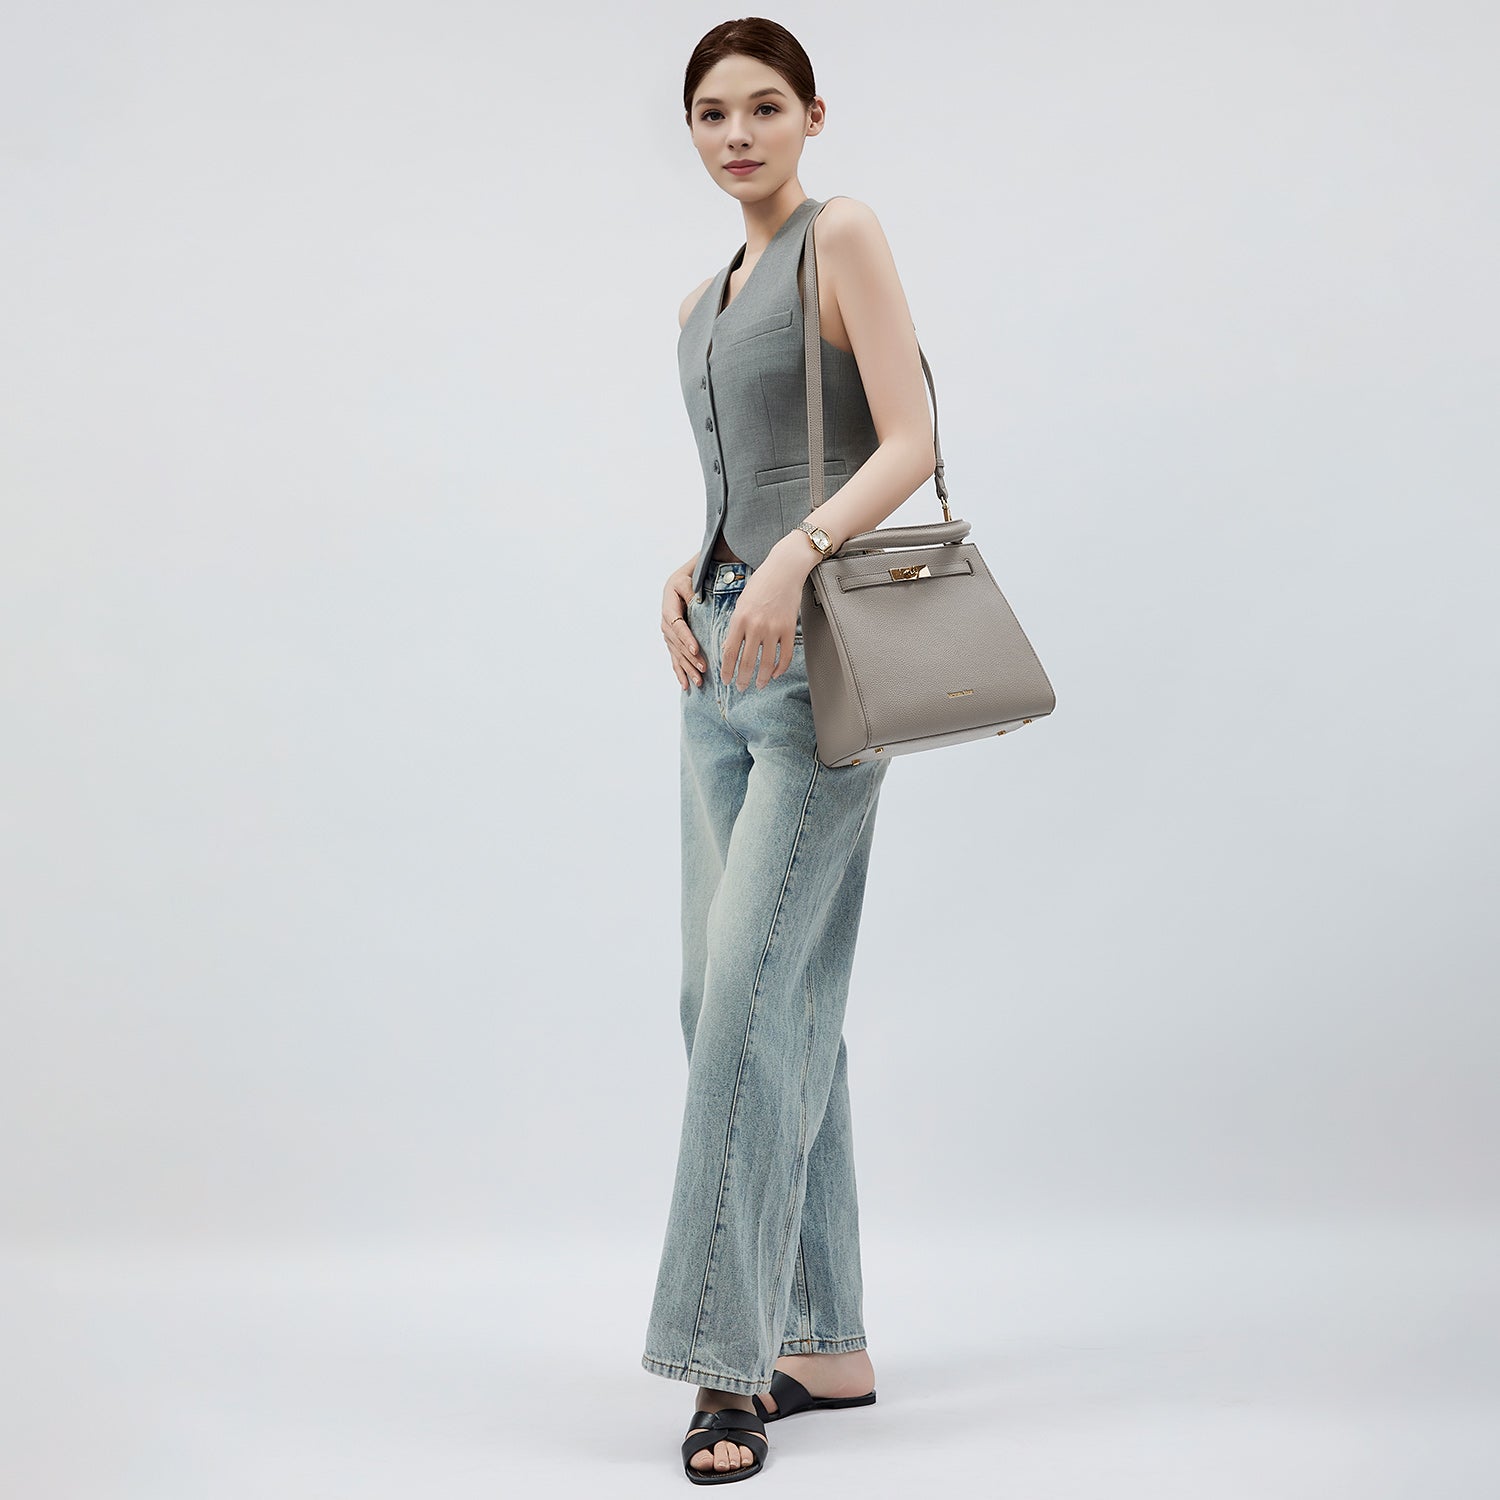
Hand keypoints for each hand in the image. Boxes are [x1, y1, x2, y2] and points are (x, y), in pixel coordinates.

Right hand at [661, 564, 705, 690]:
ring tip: (699, 682)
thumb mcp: (688, 580)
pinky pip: (675, 658)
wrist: (680, 581)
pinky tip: (685, 685)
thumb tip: (696, 602)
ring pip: (677, 654)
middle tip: (704, 669)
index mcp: (669, 607)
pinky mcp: (672, 641)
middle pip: (677, 644)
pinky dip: (680, 672)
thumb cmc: (687, 579)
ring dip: (687, 669)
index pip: (677, 626)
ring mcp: (668, 634)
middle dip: (690, 658)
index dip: (686, 639)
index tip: (696, 649)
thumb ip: (691, 592)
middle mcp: (666, 623)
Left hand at [719, 534, 818, 691]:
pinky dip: (780, 668)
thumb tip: (731, 649)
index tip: (725, 680)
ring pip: (766, 663)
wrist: (784, 569)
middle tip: (740, 688)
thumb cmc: (760, 583)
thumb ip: (736, 625)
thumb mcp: (741, 602)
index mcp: (739, 619)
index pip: (729, 653)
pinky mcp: (789, 629)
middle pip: (747, 663)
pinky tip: (775, 674)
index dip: (726, 670)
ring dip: (761, 679)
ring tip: (758, 685)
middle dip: (742, 680)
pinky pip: (785, 656)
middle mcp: (755, 626)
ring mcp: (774, 629)